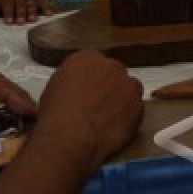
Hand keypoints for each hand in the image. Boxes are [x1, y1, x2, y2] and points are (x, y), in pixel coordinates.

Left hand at [0, 0, 43, 23]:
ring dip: (32, 11)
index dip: (8, 13)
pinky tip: (49, 14)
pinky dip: (45, 8)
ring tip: (32, 20)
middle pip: (20, 4)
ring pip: (30, 3)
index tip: (9, 22)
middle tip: (21, 22)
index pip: (7, 5)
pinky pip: (41, 3)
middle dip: (20, 13)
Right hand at [0, 51, 142, 193]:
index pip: (95, 63)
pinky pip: (136, 110)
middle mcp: (110, 66)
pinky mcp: (138, 106)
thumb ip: (73, 80)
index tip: (90, 93)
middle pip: (115, 74)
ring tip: (109, 118)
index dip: (94, 79)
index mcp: (86, 58)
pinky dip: (128, 118)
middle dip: (110, 87)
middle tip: (99, 106)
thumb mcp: (55, 87)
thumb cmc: (54, 113)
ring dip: (123, 100)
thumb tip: (80, 88)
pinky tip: (115, 130)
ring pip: (130, 89)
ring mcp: (127, 85)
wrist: (70, 136)